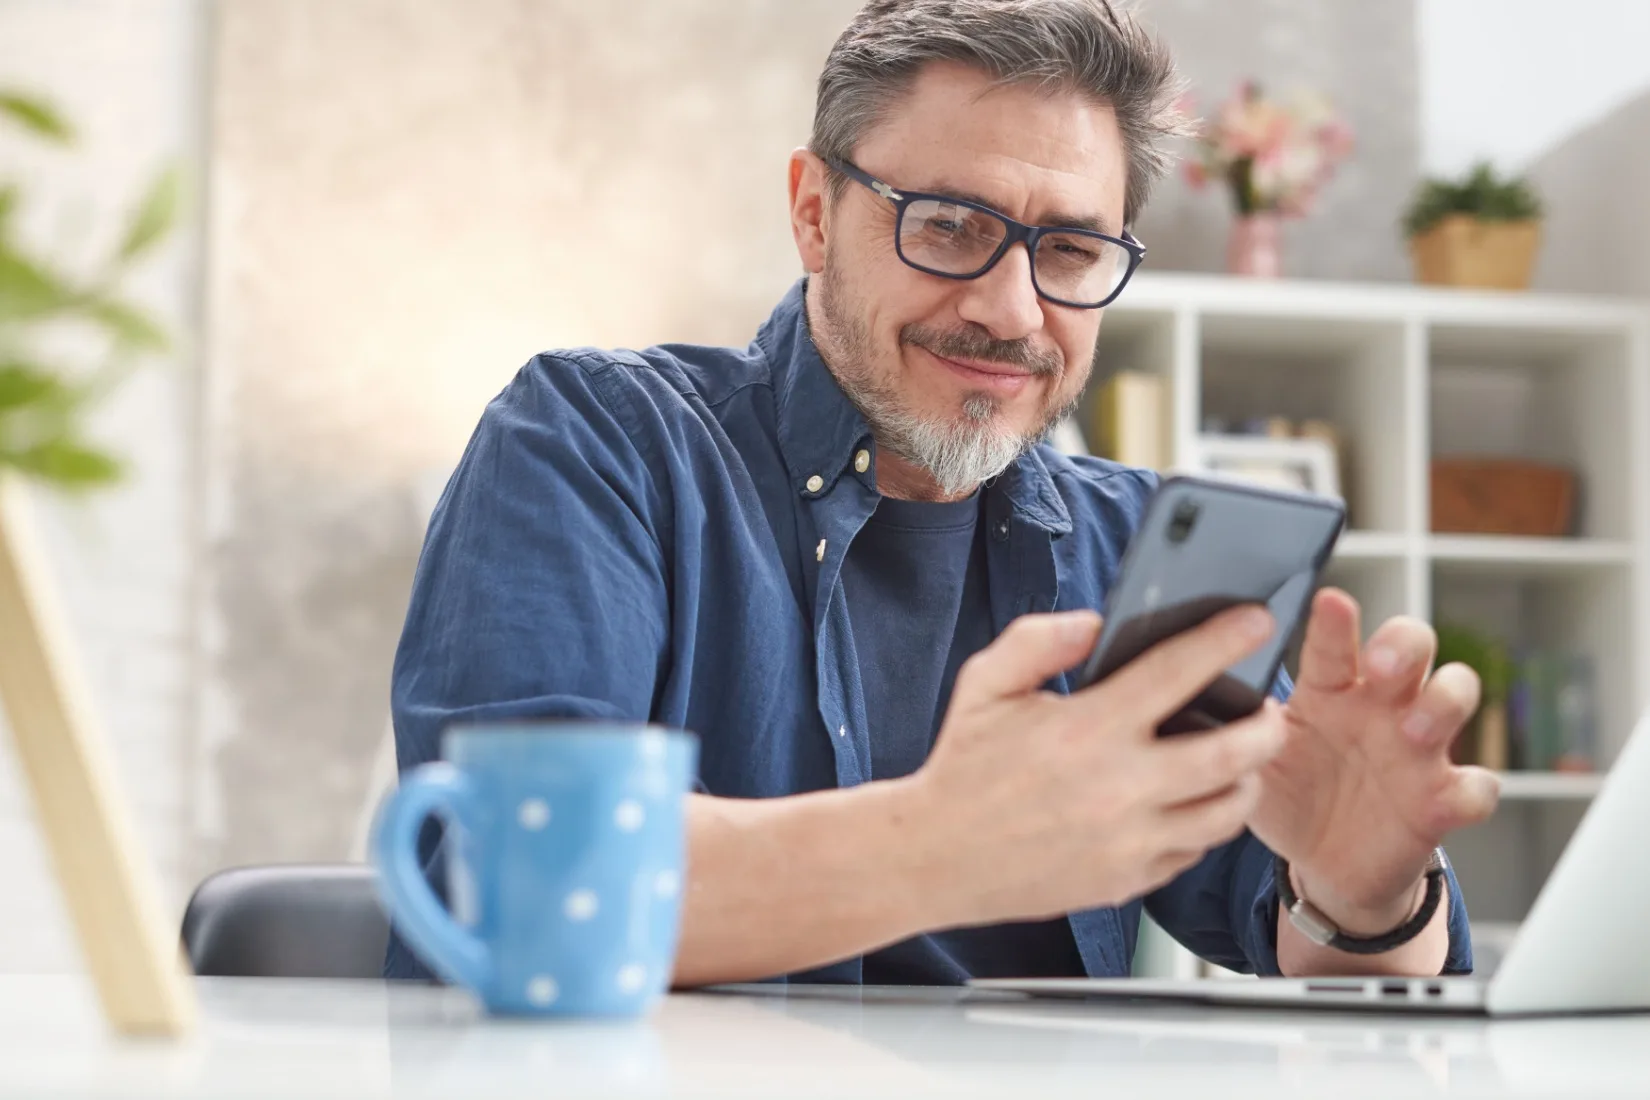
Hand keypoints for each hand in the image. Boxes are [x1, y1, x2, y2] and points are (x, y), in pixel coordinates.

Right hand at [907, 605, 1288, 927]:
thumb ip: (1038, 641)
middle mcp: (1118, 787)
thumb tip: (1095, 623)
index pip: (1177, 674)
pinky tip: (1194, 801)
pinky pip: (1192, 850)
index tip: (1254, 621)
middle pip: (1232, 754)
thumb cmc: (962, 766)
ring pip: (1226, 811)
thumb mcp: (986, 685)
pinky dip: (1205, 823)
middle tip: (1269, 708)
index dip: (1224, 640)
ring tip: (1242, 758)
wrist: (935, 856)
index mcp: (1087, 729)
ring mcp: (1128, 840)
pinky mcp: (1127, 880)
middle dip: (1266, 725)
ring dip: (1246, 779)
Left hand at [1248, 588, 1500, 932]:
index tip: (1330, 601)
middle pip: (1412, 645)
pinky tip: (1452, 795)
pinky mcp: (1443, 799)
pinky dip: (1474, 788)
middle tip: (1380, 664)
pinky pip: (1479, 785)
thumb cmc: (1289, 796)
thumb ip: (1240, 731)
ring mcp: (1418, 749)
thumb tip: (1213, 696)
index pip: (1333, 644)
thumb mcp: (1255, 764)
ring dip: (1443, 703)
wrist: (1323, 865)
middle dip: (1404, 643)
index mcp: (1329, 691)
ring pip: (1454, 694)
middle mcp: (1379, 706)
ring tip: (1414, 729)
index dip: (1335, 623)